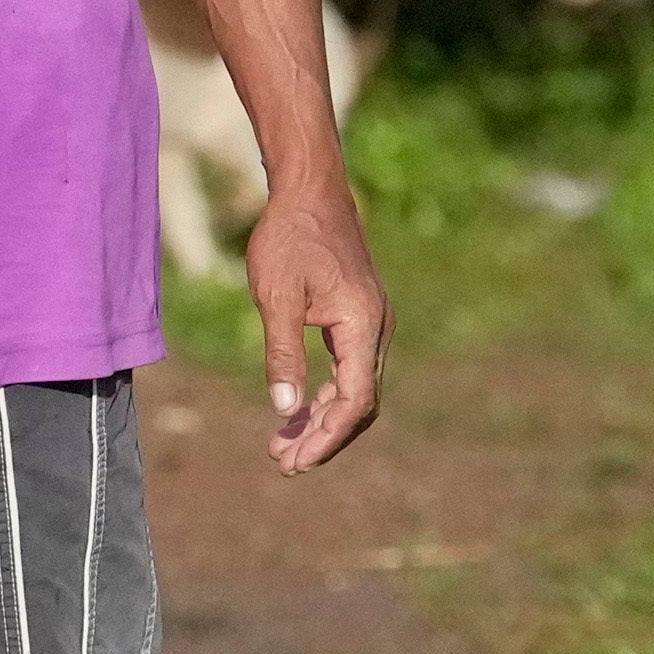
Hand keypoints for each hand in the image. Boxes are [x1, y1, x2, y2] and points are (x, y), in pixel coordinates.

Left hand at [246, 173, 387, 472]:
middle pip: (359, 402)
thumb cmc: (290, 237)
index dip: (327, 436)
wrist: (309, 190)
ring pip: (355, 388)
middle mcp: (377, 329)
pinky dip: (325, 394)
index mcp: (363, 325)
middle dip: (324, 437)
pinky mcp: (358, 317)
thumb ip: (282, 353)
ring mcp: (371, 323)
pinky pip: (349, 369)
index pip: (355, 400)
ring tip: (284, 445)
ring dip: (323, 419)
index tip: (294, 461)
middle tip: (283, 463)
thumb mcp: (276, 296)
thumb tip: (284, 409)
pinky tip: (298, 410)